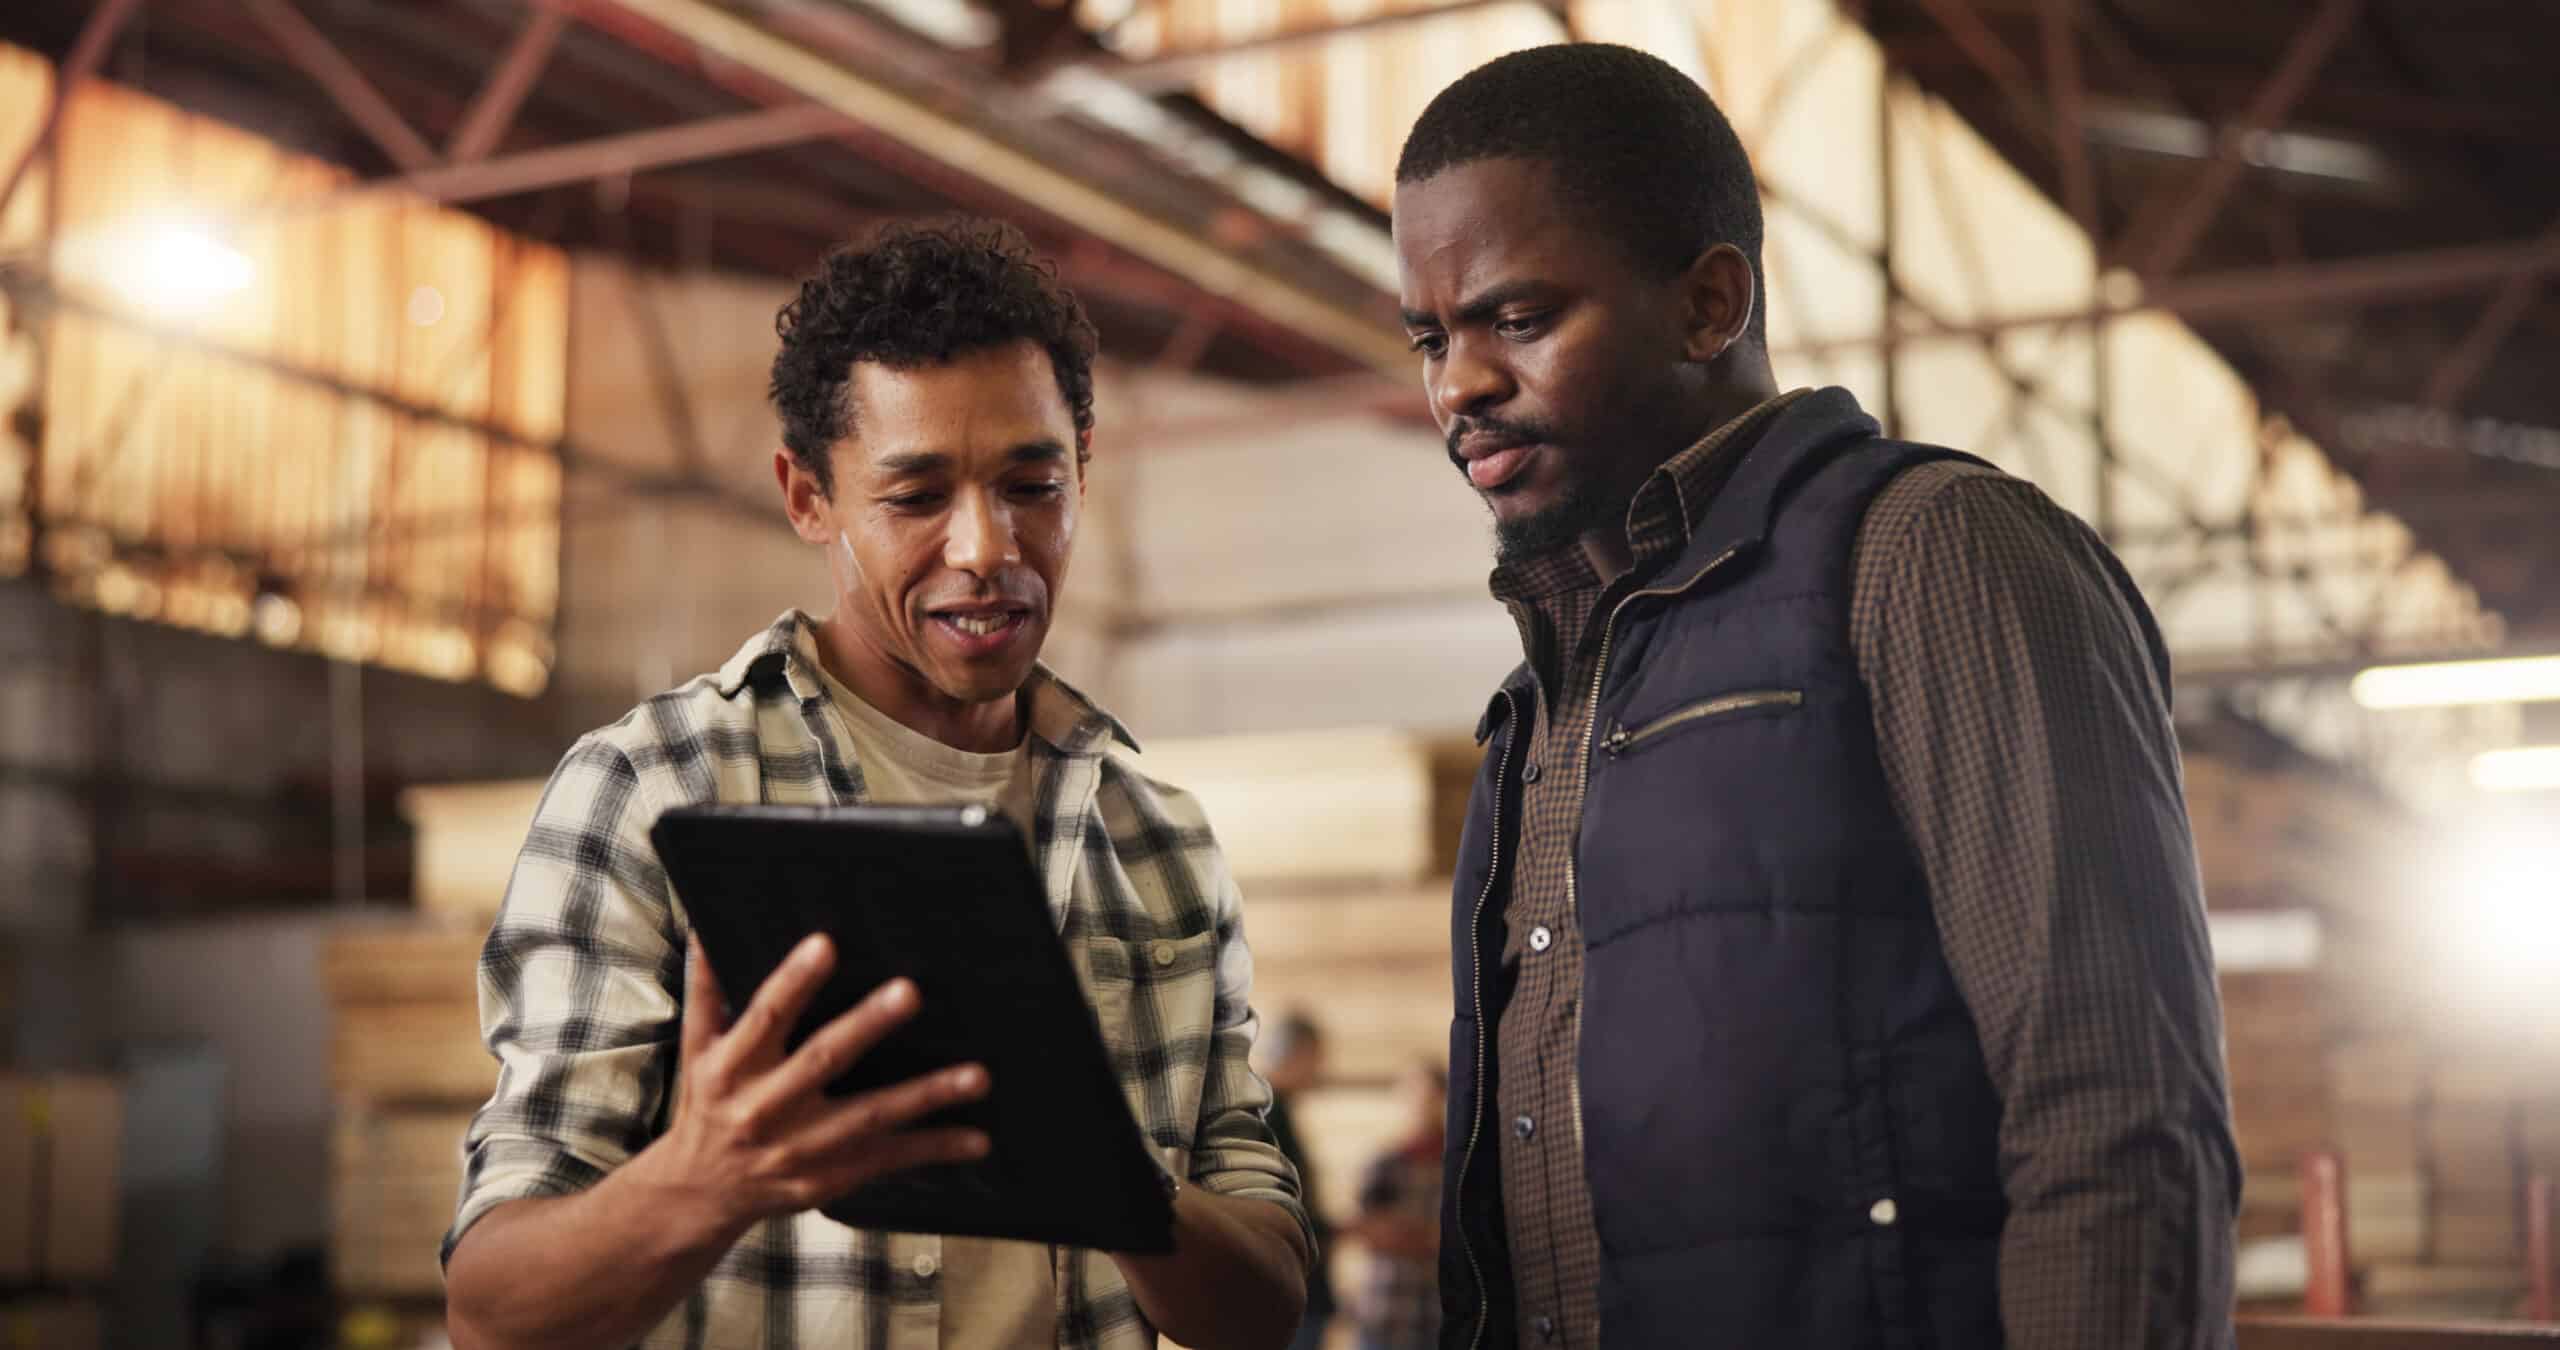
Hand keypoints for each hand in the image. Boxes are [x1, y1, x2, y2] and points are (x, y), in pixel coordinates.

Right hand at [639, 932, 991, 1234]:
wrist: (697, 1196)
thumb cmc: (705, 1109)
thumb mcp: (697, 1051)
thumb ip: (707, 993)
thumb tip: (706, 927)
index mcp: (731, 1069)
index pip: (765, 1017)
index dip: (794, 981)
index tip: (825, 944)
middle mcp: (765, 1108)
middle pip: (823, 1060)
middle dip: (867, 1025)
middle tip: (911, 991)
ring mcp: (801, 1148)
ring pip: (870, 1116)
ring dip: (926, 1095)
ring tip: (977, 1076)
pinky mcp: (829, 1178)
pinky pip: (887, 1160)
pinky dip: (933, 1148)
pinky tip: (977, 1138)